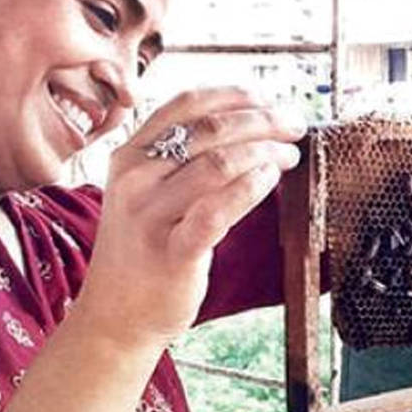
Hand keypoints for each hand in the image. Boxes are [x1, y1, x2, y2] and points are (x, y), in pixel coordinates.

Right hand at [76, 87, 304, 348]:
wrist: (116, 315)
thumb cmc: (145, 249)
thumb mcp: (147, 193)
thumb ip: (180, 160)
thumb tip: (245, 125)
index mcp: (129, 155)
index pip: (187, 104)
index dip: (234, 96)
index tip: (268, 100)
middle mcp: (135, 178)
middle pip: (209, 129)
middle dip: (261, 121)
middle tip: (294, 126)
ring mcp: (150, 216)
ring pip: (217, 164)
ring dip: (265, 152)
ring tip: (289, 155)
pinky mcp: (172, 252)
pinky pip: (217, 210)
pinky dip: (250, 187)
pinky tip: (271, 179)